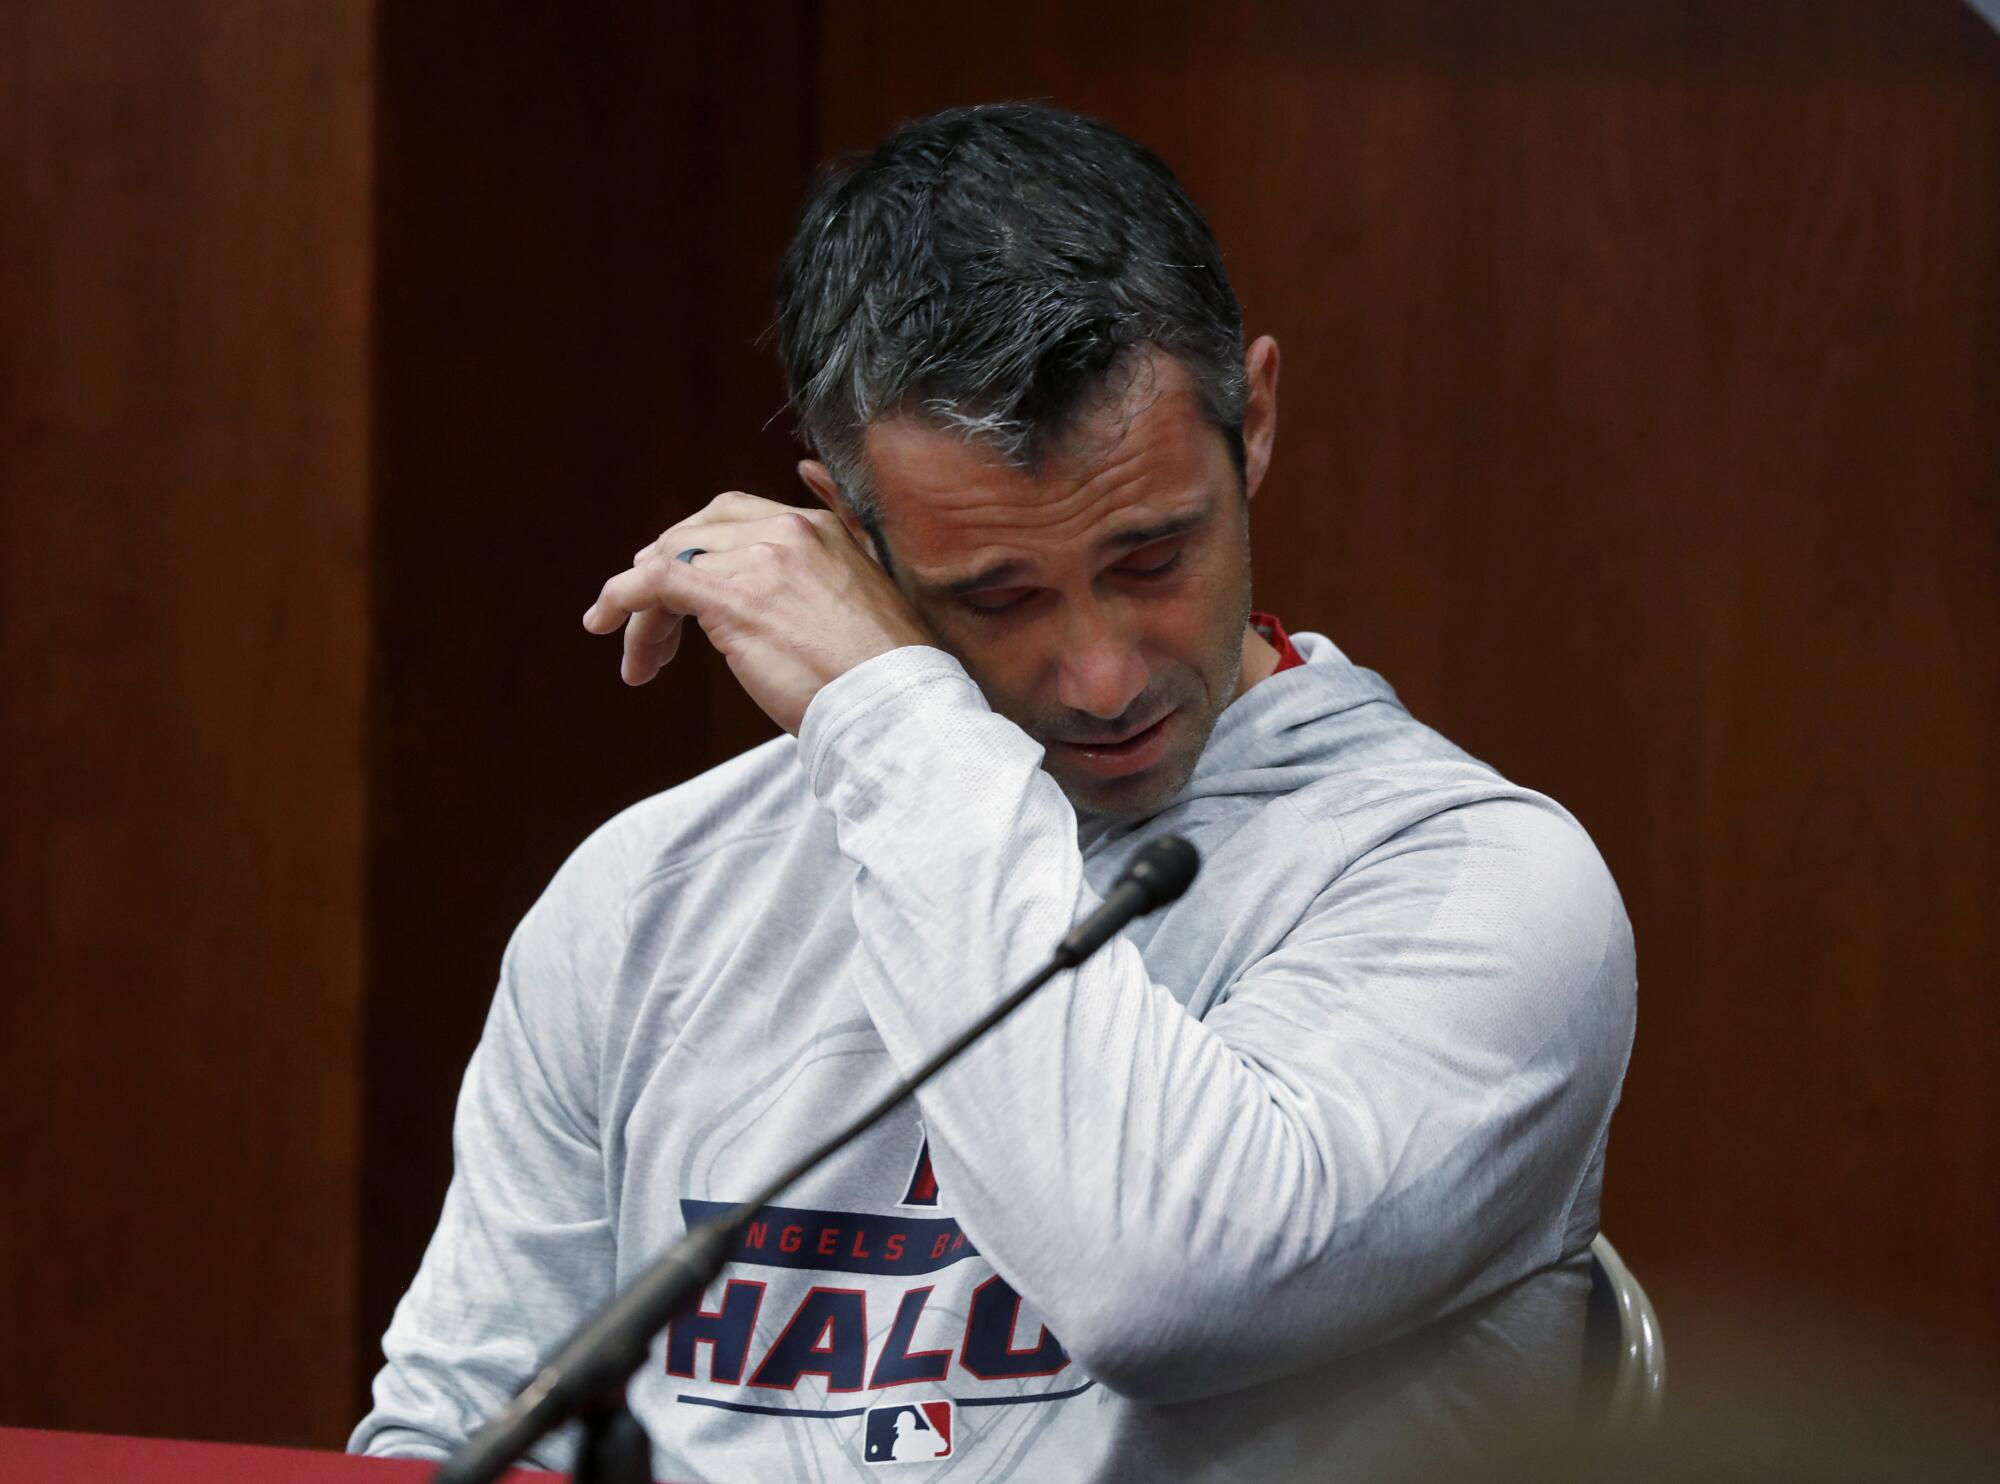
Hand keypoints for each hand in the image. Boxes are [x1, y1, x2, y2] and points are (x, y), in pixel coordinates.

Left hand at [581, 490, 931, 734]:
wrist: (894, 704)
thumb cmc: (883, 676)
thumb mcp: (861, 603)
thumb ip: (825, 571)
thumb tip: (790, 552)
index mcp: (819, 528)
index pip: (732, 516)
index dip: (694, 547)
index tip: (679, 588)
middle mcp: (785, 530)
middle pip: (692, 535)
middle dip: (662, 576)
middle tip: (653, 625)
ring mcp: (756, 560)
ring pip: (667, 563)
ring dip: (643, 609)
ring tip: (641, 658)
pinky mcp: (729, 598)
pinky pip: (652, 583)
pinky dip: (619, 600)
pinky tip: (605, 625)